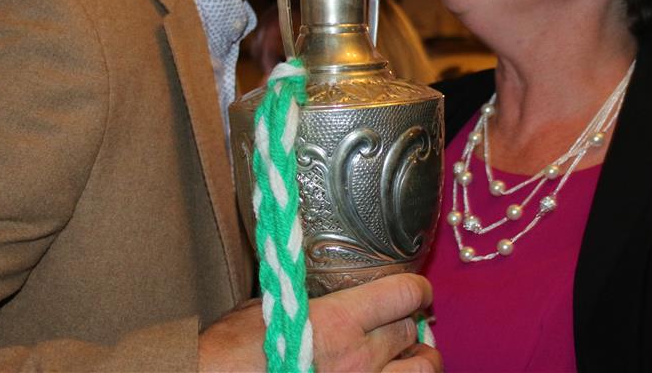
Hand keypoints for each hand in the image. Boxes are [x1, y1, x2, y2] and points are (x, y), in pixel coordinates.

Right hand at [198, 273, 439, 371]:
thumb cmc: (229, 353)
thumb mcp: (267, 308)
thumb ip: (306, 301)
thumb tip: (322, 292)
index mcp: (338, 323)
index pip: (403, 295)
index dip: (416, 289)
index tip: (416, 290)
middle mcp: (359, 360)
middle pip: (412, 332)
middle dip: (411, 323)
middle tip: (404, 322)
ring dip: (422, 361)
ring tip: (415, 357)